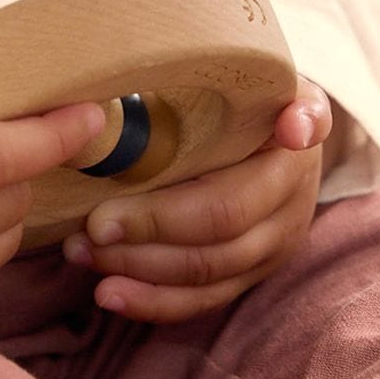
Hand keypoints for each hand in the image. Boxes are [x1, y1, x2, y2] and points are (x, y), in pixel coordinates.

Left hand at [61, 76, 331, 321]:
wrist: (285, 124)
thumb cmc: (255, 93)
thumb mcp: (265, 77)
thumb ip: (274, 90)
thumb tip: (296, 127)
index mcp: (290, 159)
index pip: (227, 201)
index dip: (165, 215)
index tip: (100, 219)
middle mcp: (290, 209)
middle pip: (212, 240)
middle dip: (142, 235)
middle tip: (87, 227)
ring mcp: (272, 247)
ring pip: (205, 275)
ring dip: (138, 269)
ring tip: (82, 253)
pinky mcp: (250, 274)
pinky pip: (203, 300)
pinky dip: (153, 301)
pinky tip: (108, 293)